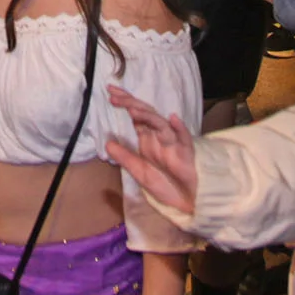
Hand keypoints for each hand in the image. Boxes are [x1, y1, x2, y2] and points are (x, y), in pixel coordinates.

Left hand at [101, 85, 197, 214]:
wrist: (186, 202)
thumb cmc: (165, 185)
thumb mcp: (140, 172)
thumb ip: (125, 158)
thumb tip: (107, 143)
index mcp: (148, 139)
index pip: (136, 116)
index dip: (125, 102)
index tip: (110, 92)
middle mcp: (159, 137)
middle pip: (146, 114)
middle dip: (131, 103)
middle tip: (115, 95)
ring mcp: (173, 143)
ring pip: (161, 124)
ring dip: (148, 116)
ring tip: (133, 109)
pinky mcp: (186, 153)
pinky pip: (184, 138)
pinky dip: (180, 128)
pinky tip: (173, 119)